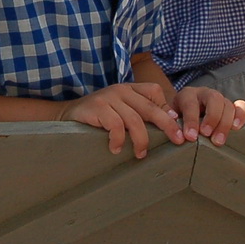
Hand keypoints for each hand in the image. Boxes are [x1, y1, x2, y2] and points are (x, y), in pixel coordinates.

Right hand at [62, 82, 180, 158]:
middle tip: (178, 141)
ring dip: (141, 140)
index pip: (154, 91)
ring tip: (140, 154)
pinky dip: (119, 140)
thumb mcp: (120, 111)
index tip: (177, 127)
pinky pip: (116, 126)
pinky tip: (116, 149)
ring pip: (135, 120)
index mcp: (129, 89)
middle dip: (167, 125)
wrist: (66, 114)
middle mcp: (121, 90)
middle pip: (150, 107)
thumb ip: (140, 113)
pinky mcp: (97, 108)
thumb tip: (170, 122)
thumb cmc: (98, 117)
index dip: (167, 109)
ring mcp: (108, 97)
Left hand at [171, 86, 244, 146]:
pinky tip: (236, 127)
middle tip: (207, 135)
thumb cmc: (177, 122)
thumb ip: (173, 126)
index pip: (190, 103)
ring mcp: (219, 99)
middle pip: (213, 99)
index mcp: (187, 95)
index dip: (191, 120)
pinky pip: (241, 107)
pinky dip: (241, 115)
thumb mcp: (170, 121)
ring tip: (218, 140)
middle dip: (211, 118)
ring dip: (225, 123)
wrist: (183, 117)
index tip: (190, 136)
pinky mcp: (231, 107)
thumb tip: (178, 136)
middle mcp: (204, 94)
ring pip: (227, 104)